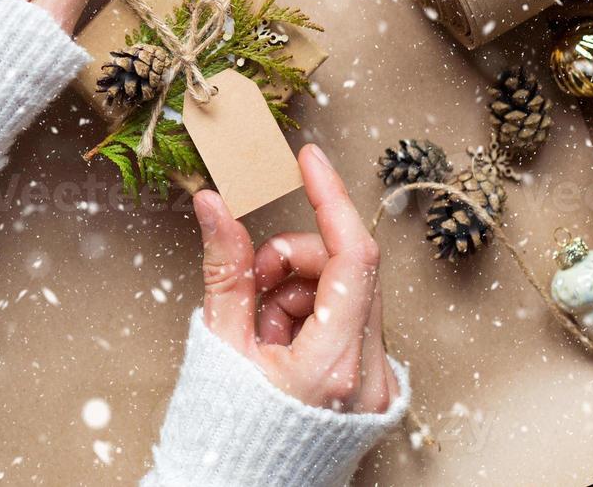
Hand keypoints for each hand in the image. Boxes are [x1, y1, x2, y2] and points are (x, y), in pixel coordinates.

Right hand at [193, 144, 399, 413]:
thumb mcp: (221, 342)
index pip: (352, 257)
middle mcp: (368, 376)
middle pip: (347, 271)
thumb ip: (225, 267)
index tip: (309, 161)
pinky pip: (348, 322)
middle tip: (253, 285)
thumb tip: (215, 204)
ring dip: (299, 291)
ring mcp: (376, 385)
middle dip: (295, 260)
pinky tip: (279, 345)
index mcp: (332, 366)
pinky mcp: (372, 388)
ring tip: (260, 333)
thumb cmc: (226, 432)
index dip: (331, 199)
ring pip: (348, 294)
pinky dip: (310, 316)